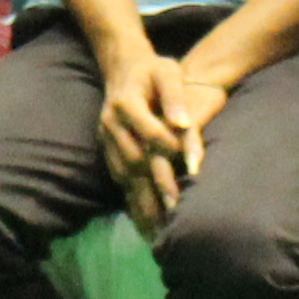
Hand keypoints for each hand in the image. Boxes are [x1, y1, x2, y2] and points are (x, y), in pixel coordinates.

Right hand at [94, 49, 224, 231]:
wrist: (123, 69)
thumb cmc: (153, 70)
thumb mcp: (167, 71)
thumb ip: (175, 95)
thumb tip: (183, 123)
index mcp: (125, 103)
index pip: (149, 132)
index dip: (170, 149)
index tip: (192, 168)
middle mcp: (111, 124)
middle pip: (134, 161)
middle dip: (155, 188)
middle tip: (177, 213)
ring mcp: (106, 139)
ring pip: (124, 176)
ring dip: (141, 203)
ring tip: (160, 230)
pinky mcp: (107, 151)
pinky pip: (119, 180)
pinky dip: (132, 201)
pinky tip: (145, 222)